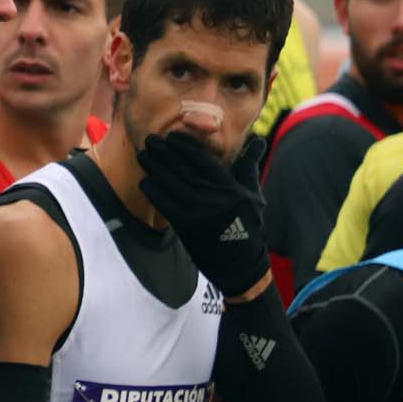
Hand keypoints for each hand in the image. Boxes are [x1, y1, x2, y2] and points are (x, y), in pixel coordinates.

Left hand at [137, 131, 270, 296]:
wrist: (240, 265)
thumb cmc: (247, 226)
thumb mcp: (253, 196)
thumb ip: (250, 167)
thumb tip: (258, 140)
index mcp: (231, 189)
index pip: (204, 161)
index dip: (185, 146)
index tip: (171, 136)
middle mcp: (216, 199)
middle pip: (184, 170)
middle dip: (165, 153)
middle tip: (150, 140)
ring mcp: (200, 213)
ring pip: (172, 184)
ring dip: (155, 168)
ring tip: (143, 155)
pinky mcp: (188, 228)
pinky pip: (165, 205)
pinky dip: (154, 192)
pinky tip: (145, 181)